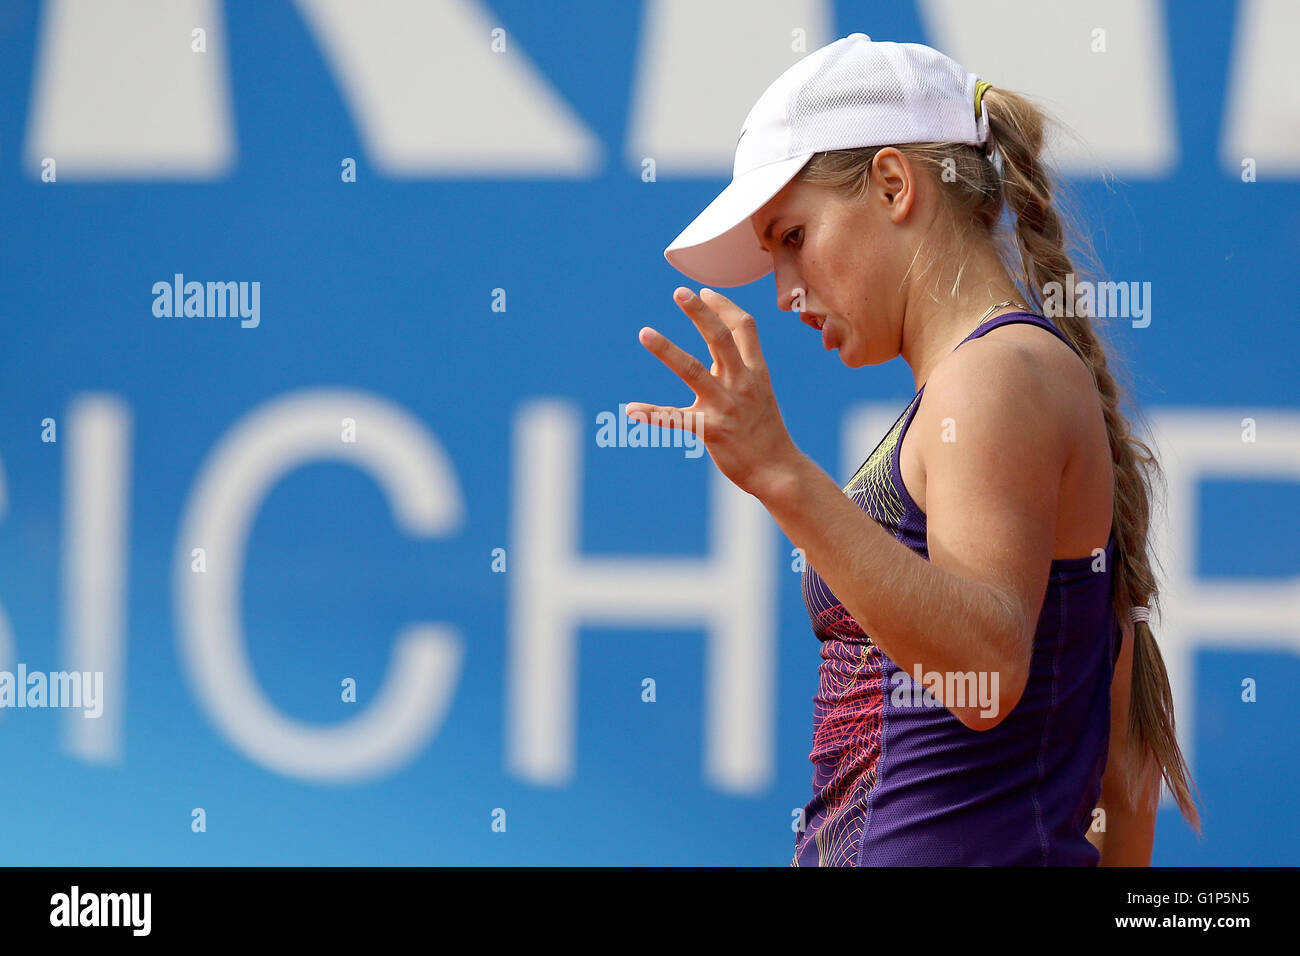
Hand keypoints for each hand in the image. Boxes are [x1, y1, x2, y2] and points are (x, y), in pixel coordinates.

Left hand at [627, 287, 799, 498]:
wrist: (778, 469)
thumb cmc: (765, 429)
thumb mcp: (761, 390)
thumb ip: (743, 365)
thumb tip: (727, 338)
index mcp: (755, 371)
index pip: (743, 327)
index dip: (723, 306)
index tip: (703, 290)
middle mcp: (741, 383)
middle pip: (720, 338)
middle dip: (700, 313)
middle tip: (680, 291)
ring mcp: (726, 406)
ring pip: (693, 370)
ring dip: (667, 350)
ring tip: (645, 332)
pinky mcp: (712, 431)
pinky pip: (676, 419)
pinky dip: (652, 414)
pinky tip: (631, 410)